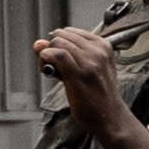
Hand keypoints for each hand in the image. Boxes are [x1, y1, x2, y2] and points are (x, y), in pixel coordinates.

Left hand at [32, 26, 125, 142]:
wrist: (111, 117)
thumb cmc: (97, 95)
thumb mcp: (86, 69)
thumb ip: (62, 55)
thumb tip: (38, 43)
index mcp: (103, 46)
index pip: (70, 32)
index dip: (58, 43)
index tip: (58, 57)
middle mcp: (98, 51)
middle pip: (61, 36)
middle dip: (51, 48)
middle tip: (53, 67)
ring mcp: (90, 62)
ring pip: (58, 44)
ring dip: (46, 56)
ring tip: (51, 71)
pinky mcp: (80, 75)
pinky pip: (57, 55)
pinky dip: (46, 58)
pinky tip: (48, 70)